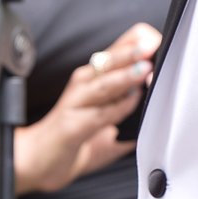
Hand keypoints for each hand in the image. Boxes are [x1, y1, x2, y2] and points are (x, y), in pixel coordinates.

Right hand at [10, 23, 158, 193]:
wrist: (38, 160)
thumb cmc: (72, 136)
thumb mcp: (105, 116)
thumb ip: (128, 107)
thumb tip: (160, 102)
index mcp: (93, 78)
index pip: (115, 51)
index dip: (135, 43)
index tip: (158, 39)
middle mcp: (83, 85)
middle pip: (108, 60)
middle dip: (132, 51)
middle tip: (153, 43)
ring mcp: (76, 103)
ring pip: (102, 84)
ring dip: (124, 75)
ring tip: (144, 67)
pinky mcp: (72, 125)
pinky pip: (98, 115)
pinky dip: (116, 108)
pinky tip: (131, 102)